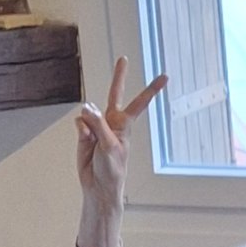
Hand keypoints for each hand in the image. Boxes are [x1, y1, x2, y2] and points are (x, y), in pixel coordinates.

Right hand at [73, 56, 166, 246]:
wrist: (98, 187)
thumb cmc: (112, 171)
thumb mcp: (108, 146)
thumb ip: (98, 124)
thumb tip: (86, 107)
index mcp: (124, 125)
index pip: (139, 103)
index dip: (152, 89)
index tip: (166, 76)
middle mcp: (111, 122)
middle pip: (115, 94)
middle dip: (118, 77)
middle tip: (124, 59)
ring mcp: (97, 126)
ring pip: (89, 113)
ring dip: (89, 123)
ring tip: (93, 140)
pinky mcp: (84, 133)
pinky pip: (79, 124)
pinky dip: (81, 131)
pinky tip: (85, 140)